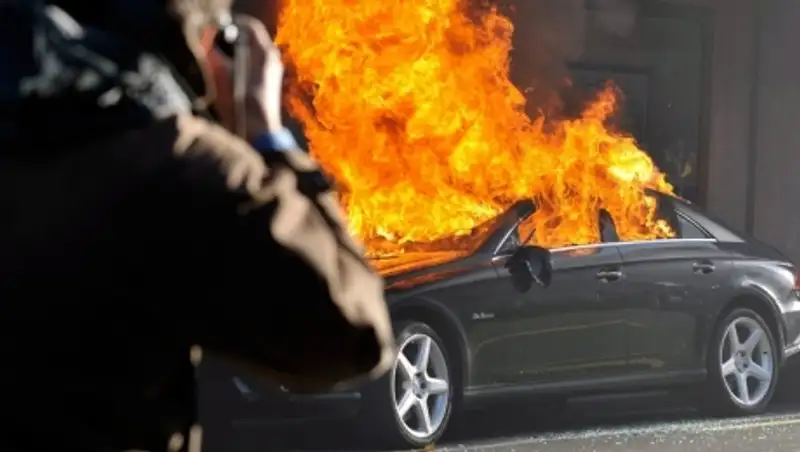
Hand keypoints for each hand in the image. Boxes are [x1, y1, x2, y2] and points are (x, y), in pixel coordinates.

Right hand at [202, 15, 284, 140]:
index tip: (216, 31)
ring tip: (222, 62)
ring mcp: (274, 70)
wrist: (260, 132)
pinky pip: (256, 63)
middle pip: (252, 38)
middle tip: (216, 46)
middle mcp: (272, 58)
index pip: (249, 26)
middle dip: (233, 39)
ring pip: (253, 51)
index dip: (231, 25)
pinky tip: (233, 76)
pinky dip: (243, 63)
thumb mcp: (221, 78)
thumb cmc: (240, 105)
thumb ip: (213, 54)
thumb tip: (206, 39)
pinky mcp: (272, 81)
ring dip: (237, 52)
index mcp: (263, 53)